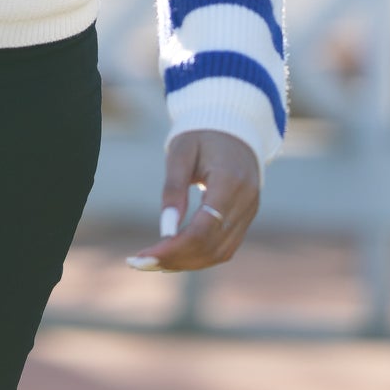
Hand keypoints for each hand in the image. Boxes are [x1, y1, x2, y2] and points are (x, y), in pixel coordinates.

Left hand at [126, 129, 260, 271]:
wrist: (232, 125)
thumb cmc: (201, 135)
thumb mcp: (181, 152)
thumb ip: (173, 189)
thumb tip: (165, 231)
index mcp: (230, 182)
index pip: (204, 228)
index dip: (174, 248)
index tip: (143, 256)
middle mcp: (246, 202)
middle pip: (211, 246)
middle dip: (175, 259)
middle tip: (140, 263)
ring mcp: (250, 212)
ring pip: (220, 252)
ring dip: (186, 263)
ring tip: (153, 262)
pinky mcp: (246, 218)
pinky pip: (225, 247)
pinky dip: (200, 256)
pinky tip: (175, 255)